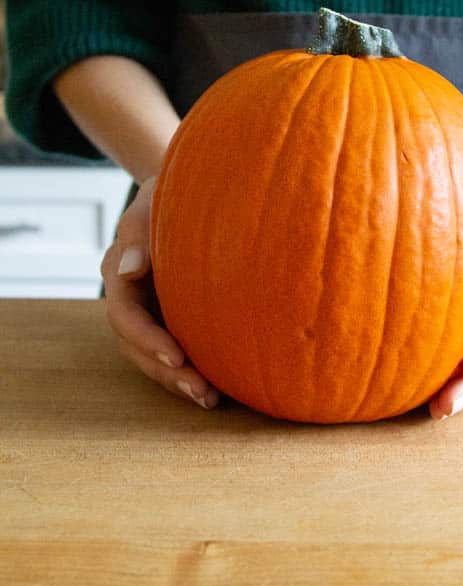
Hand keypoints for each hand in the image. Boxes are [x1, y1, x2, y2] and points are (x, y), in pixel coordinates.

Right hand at [101, 175, 219, 409]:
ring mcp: (151, 309)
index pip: (124, 314)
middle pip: (137, 346)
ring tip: (211, 398)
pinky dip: (193, 371)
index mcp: (119, 270)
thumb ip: (138, 229)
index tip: (176, 357)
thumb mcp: (153, 198)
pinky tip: (220, 389)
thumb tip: (130, 268)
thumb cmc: (174, 188)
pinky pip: (176, 350)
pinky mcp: (174, 316)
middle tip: (200, 391)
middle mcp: (131, 296)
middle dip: (166, 373)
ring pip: (154, 356)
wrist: (194, 187)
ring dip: (179, 381)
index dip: (146, 339)